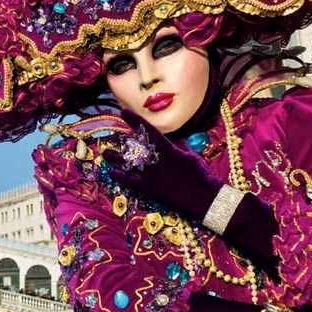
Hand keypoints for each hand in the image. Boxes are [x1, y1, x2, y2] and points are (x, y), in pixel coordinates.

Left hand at [101, 109, 221, 219]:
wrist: (206, 199)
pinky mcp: (151, 189)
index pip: (148, 131)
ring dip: (116, 159)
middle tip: (110, 136)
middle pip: (135, 148)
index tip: (124, 113)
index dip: (135, 121)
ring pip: (129, 164)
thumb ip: (178, 144)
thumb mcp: (191, 155)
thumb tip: (171, 138)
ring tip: (105, 153)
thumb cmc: (202, 175)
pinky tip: (112, 173)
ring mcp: (152, 176)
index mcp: (168, 150)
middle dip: (123, 141)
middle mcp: (157, 161)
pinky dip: (122, 178)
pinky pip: (132, 182)